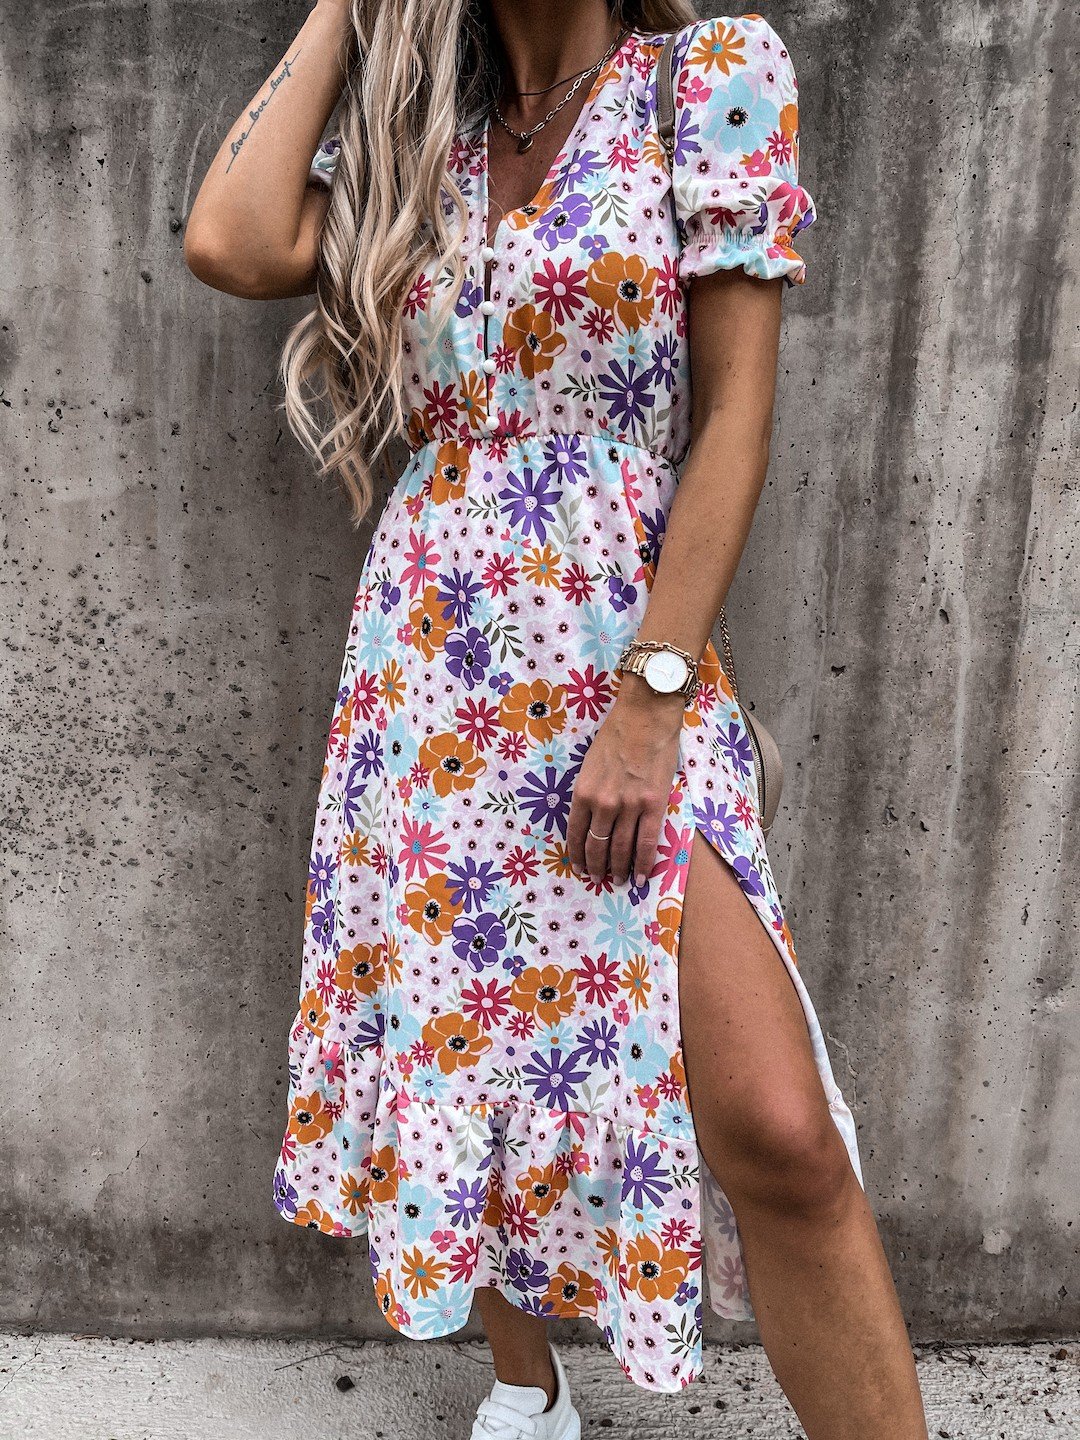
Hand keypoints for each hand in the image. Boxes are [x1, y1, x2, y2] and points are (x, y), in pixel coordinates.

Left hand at [567, 674, 684, 886]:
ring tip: (619, 881)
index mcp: (583, 791)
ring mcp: (629, 806)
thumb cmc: (617, 734)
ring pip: (621, 849)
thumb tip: (593, 817)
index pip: (575, 833)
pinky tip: (640, 878)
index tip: (579, 868)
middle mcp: (603, 802)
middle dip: (596, 866)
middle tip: (599, 879)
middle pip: (597, 845)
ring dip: (618, 869)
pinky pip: (647, 843)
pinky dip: (642, 864)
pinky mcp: (654, 805)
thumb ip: (590, 791)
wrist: (646, 716)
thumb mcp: (590, 763)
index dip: (577, 855)